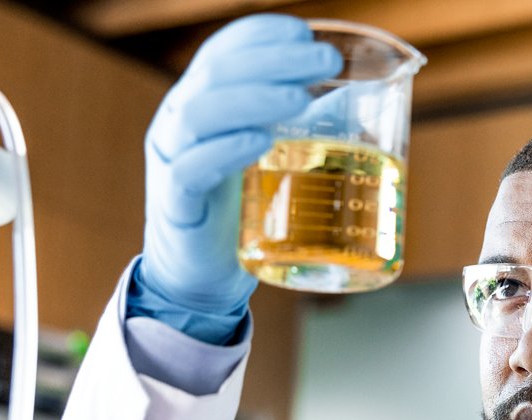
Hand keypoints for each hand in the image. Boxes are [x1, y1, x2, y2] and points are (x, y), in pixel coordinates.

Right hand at [139, 15, 342, 319]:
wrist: (204, 276)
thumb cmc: (242, 209)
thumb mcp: (273, 158)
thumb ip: (305, 125)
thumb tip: (357, 94)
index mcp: (204, 103)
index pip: (224, 51)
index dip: (261, 35)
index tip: (305, 32)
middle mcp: (181, 122)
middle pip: (218, 72)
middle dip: (275, 59)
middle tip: (325, 62)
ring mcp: (174, 160)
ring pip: (200, 114)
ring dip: (254, 99)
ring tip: (299, 99)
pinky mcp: (177, 204)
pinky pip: (191, 168)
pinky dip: (226, 151)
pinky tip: (260, 142)